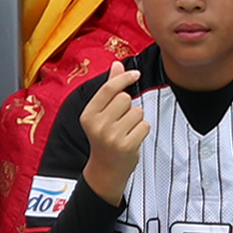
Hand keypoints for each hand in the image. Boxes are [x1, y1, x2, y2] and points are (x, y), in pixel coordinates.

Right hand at [80, 64, 151, 200]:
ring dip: (136, 119)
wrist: (106, 169)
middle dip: (128, 106)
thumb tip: (117, 64)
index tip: (135, 73)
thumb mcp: (101, 113)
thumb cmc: (105, 137)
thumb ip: (109, 88)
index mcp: (88, 115)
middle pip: (125, 98)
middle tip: (120, 120)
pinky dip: (142, 130)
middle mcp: (97, 125)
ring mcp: (111, 137)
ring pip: (137, 111)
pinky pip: (144, 125)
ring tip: (126, 131)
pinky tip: (132, 138)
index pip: (108, 89)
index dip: (124, 78)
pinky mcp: (126, 146)